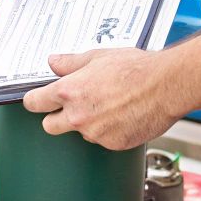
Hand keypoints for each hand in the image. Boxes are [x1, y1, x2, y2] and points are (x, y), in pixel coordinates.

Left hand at [20, 49, 187, 149]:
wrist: (166, 86)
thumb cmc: (136, 69)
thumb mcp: (97, 57)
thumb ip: (70, 63)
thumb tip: (54, 62)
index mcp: (69, 92)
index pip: (34, 103)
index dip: (34, 100)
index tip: (35, 100)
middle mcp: (78, 116)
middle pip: (49, 126)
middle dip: (55, 117)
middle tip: (70, 107)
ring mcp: (95, 133)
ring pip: (80, 133)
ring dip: (88, 123)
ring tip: (109, 105)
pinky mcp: (113, 144)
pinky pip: (103, 140)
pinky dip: (108, 131)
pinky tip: (122, 115)